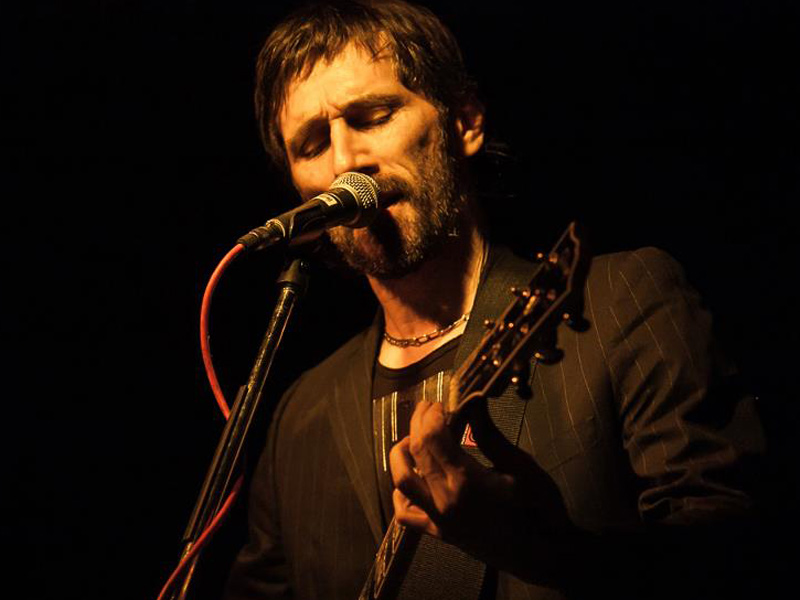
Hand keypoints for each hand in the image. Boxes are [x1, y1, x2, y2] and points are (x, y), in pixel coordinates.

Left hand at [388, 400, 576, 582]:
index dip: (431, 415)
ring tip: (415, 440)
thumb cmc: (539, 509)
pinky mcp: (440, 533)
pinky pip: (406, 514)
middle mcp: (445, 500)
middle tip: (427, 410)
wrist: (543, 555)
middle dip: (417, 424)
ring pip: (401, 481)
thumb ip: (490, 435)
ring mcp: (439, 519)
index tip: (439, 403)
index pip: (432, 437)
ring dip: (401, 455)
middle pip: (415, 452)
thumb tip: (474, 402)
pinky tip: (412, 479)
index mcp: (466, 481)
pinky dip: (401, 494)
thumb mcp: (520, 466)